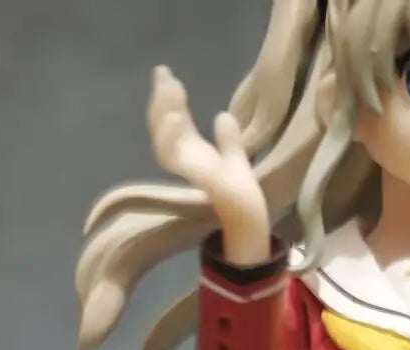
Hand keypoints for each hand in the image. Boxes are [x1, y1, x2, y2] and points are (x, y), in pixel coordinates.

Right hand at [148, 65, 271, 264]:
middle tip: (162, 73)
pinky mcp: (193, 177)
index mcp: (192, 153)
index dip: (170, 100)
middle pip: (162, 127)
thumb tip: (223, 116)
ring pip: (162, 140)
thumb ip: (229, 140)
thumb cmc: (241, 193)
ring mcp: (187, 170)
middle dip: (159, 101)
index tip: (169, 76)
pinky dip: (171, 138)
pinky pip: (175, 157)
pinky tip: (175, 117)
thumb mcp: (235, 158)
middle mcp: (184, 160)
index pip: (175, 122)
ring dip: (161, 116)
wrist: (250, 215)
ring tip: (167, 90)